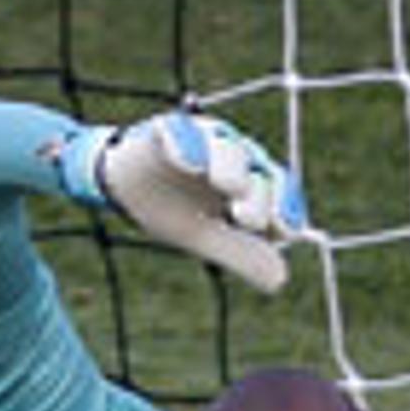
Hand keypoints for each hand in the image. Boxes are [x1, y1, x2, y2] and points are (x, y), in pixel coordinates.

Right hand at [54, 109, 309, 291]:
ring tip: (226, 184)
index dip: (284, 209)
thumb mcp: (205, 236)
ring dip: (230, 165)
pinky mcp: (170, 129)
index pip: (280, 193)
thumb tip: (279, 281)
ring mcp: (204, 139)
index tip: (284, 230)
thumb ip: (240, 253)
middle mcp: (236, 156)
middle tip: (249, 219)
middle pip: (259, 170)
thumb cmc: (174, 207)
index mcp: (252, 183)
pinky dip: (186, 142)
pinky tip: (186, 160)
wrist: (124, 185)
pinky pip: (182, 131)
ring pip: (227, 147)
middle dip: (258, 194)